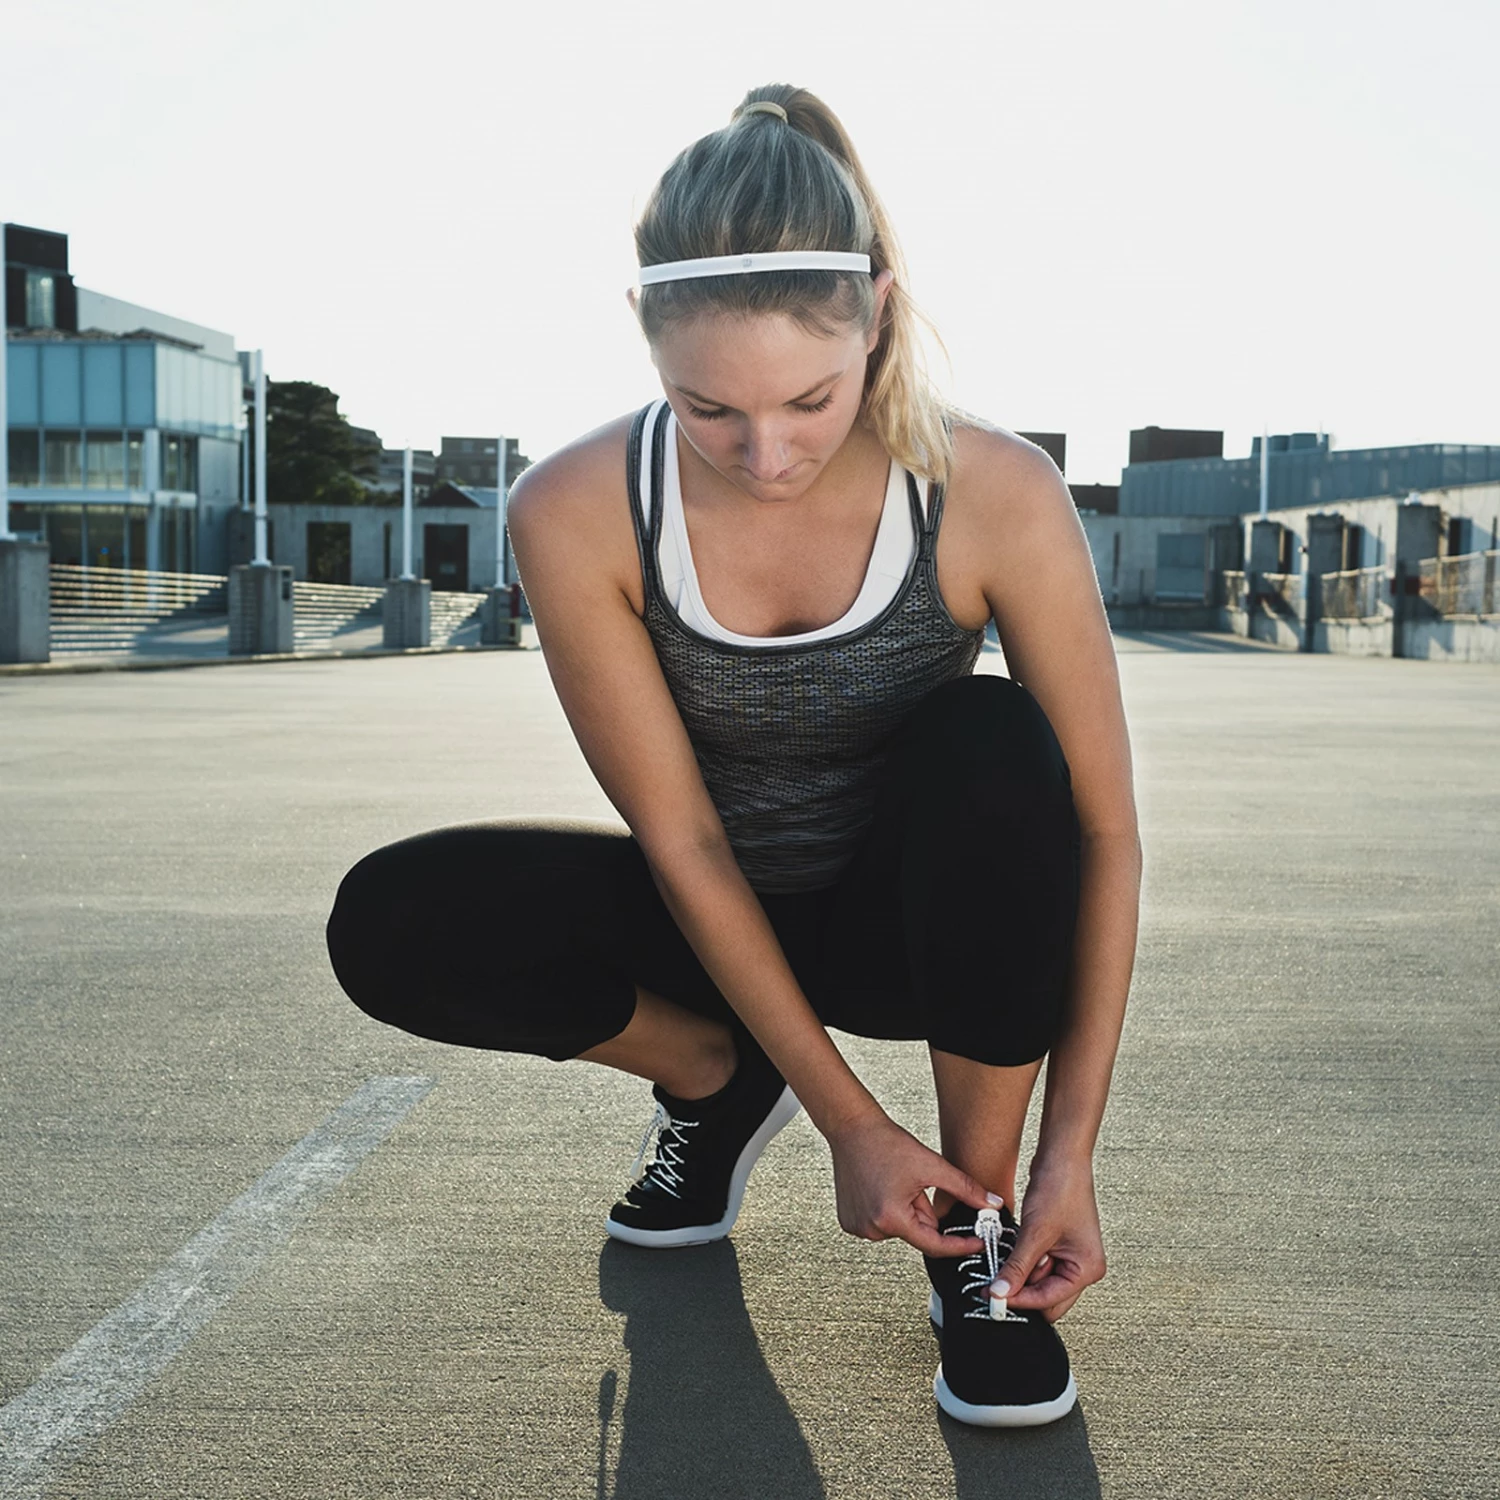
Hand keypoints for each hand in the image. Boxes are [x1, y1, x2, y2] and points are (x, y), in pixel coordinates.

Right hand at [827, 1111, 1001, 1256]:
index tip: (978, 1242)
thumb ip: (966, 1189)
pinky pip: (881, 1223)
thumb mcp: (932, 1165)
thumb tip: (993, 1204)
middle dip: (923, 1211)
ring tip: (894, 1181)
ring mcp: (857, 1227)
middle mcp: (871, 1229)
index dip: (960, 1244)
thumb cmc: (886, 1142)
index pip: (935, 1245)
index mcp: (892, 1218)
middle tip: (915, 1183)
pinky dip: (888, 1209)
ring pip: (900, 1228)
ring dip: (906, 1211)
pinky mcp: (849, 1221)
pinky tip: (880, 1186)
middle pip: (917, 1232)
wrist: (851, 1127)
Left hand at [1000, 1159, 1105, 1321]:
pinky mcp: (1057, 1245)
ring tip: (999, 1262)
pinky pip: (1035, 1264)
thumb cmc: (1061, 1188)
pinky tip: (1007, 1252)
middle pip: (1047, 1297)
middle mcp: (1082, 1266)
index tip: (993, 1298)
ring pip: (1038, 1281)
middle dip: (1021, 1291)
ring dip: (1018, 1275)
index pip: (1050, 1300)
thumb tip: (1000, 1293)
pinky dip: (1021, 1261)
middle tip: (992, 1286)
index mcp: (1087, 1269)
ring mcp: (1070, 1256)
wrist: (1061, 1156)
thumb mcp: (1035, 1233)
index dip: (1020, 1300)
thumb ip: (1017, 1267)